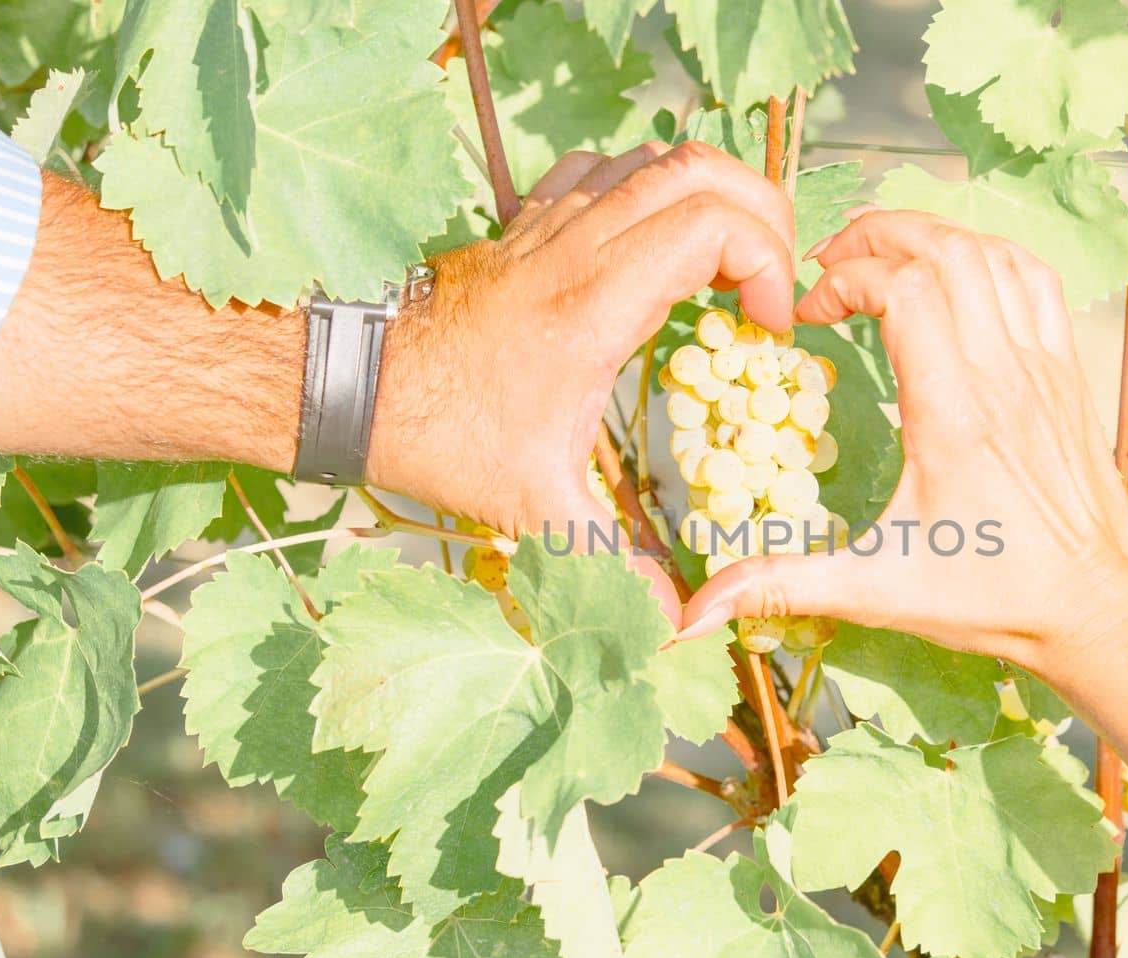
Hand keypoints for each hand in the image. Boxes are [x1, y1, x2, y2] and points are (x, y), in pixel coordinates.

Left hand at [365, 142, 795, 618]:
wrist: (353, 382)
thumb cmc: (443, 436)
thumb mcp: (534, 506)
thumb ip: (611, 562)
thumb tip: (673, 630)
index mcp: (595, 303)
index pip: (712, 224)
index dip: (767, 260)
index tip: (769, 325)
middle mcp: (578, 245)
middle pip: (700, 170)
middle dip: (762, 212)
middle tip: (773, 280)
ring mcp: (549, 223)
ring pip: (656, 157)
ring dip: (711, 195)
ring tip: (731, 262)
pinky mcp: (527, 222)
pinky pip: (606, 169)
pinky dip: (649, 189)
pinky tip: (653, 243)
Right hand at [679, 210, 1127, 674]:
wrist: (1094, 607)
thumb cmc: (991, 596)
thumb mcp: (877, 592)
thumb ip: (782, 586)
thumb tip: (693, 613)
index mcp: (953, 414)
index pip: (905, 289)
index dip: (846, 279)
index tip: (811, 315)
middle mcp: (1003, 375)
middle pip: (948, 249)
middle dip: (879, 235)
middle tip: (830, 263)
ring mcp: (1044, 367)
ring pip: (994, 254)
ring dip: (933, 237)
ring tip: (883, 258)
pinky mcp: (1067, 374)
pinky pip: (1035, 282)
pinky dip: (989, 258)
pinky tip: (955, 280)